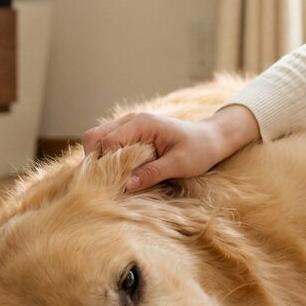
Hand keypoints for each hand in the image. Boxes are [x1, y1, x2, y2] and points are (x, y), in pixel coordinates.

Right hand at [81, 112, 227, 192]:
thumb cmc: (199, 149)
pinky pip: (108, 142)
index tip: (110, 183)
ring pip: (97, 139)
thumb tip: (126, 185)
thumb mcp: (179, 164)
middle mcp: (131, 120)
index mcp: (142, 123)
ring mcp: (129, 124)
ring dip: (99, 159)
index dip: (103, 164)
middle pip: (94, 137)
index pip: (106, 142)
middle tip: (106, 182)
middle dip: (94, 160)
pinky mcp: (131, 133)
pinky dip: (106, 157)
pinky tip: (118, 172)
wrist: (211, 138)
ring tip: (112, 178)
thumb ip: (153, 173)